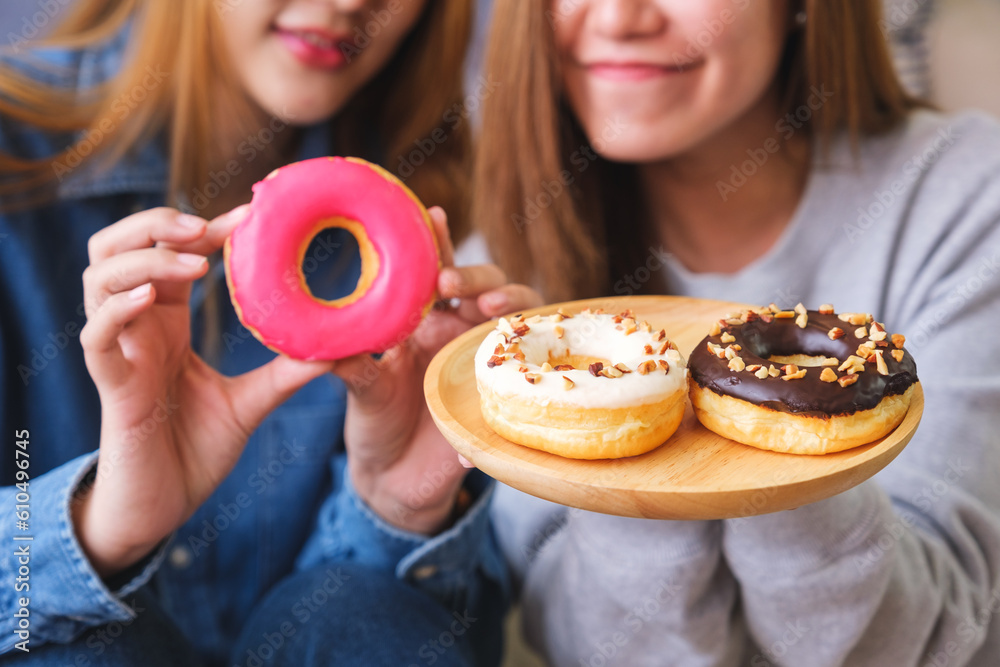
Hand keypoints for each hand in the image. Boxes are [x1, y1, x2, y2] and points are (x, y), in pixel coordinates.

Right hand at [75, 206, 334, 577]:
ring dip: (144, 260)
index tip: (250, 215)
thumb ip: (288, 372)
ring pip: (99, 279)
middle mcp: (137, 328)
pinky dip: (118, 311)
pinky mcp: (111, 386)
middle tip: (206, 227)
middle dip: (156, 225)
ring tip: (196, 263)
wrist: (166, 506)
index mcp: (166, 322)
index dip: (204, 228)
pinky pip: (96, 337)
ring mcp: (119, 353)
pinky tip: (153, 299)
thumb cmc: (196, 450)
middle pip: (117, 247)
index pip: (172, 253)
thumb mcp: (252, 402)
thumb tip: (339, 347)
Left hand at [336, 207, 542, 534]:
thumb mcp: (361, 392)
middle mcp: (464, 339)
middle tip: (454, 284)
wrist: (391, 480)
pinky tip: (476, 419)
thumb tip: (327, 343)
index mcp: (430, 324)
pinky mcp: (500, 411)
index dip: (442, 243)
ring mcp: (488, 371)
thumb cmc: (375, 423)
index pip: (442, 272)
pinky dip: (502, 400)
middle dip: (479, 278)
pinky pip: (516, 399)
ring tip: (490, 315)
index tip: (434, 218)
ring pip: (519, 329)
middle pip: (491, 291)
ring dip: (511, 314)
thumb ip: (352, 366)